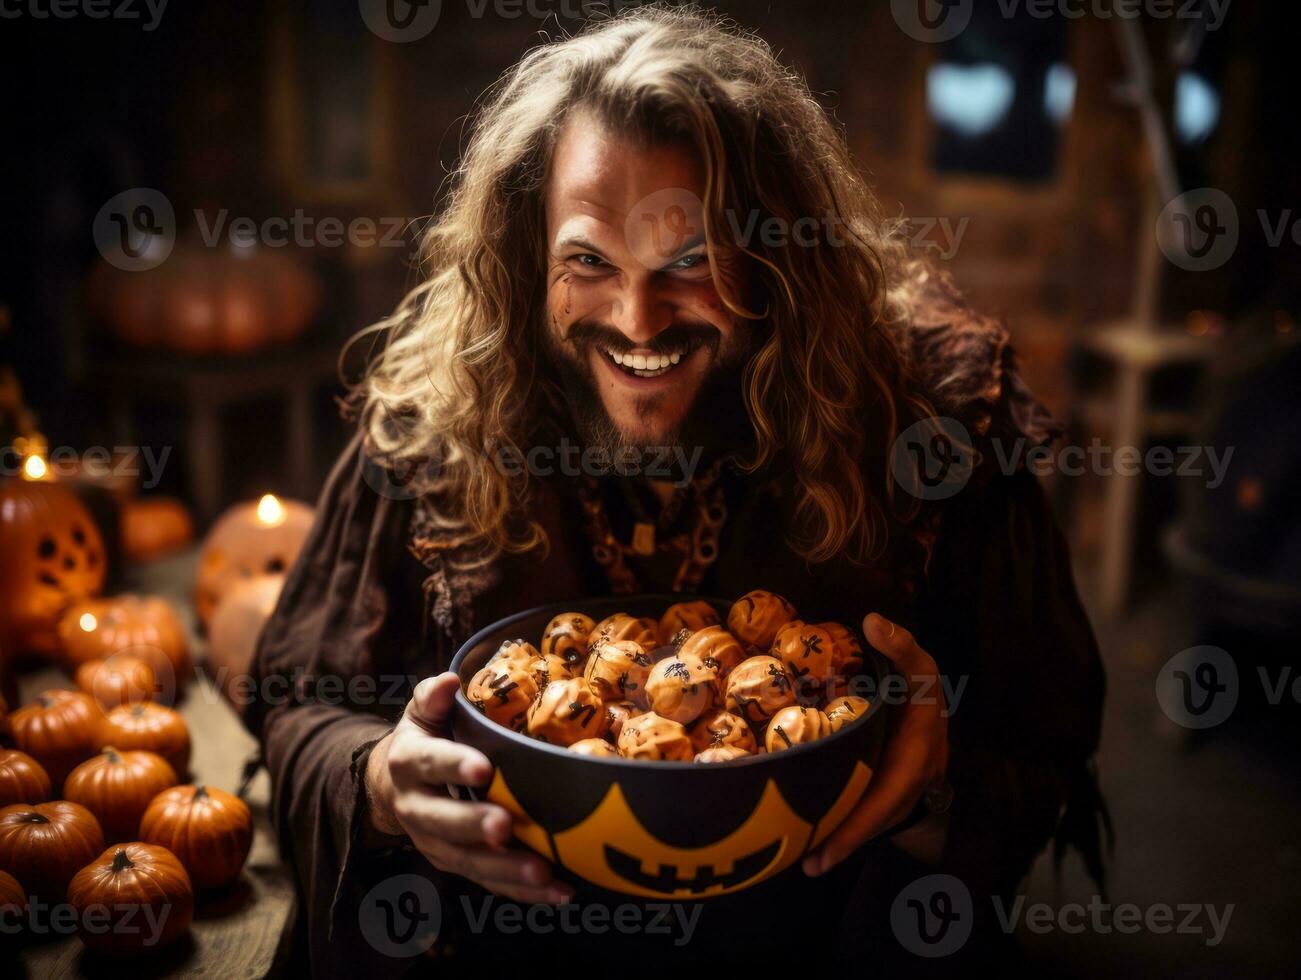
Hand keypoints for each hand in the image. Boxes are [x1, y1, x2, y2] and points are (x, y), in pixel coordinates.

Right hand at [366, 672, 573, 903]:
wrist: (393, 786)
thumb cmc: (424, 739)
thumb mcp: (421, 713)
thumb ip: (431, 697)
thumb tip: (449, 681)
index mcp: (409, 763)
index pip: (430, 763)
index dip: (454, 766)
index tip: (484, 768)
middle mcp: (417, 807)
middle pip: (444, 821)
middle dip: (476, 826)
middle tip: (506, 827)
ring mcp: (435, 842)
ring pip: (467, 861)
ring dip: (506, 870)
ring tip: (544, 873)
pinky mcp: (457, 864)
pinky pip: (489, 881)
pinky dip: (523, 890)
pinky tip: (559, 892)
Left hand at [802, 613, 948, 875]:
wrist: (938, 714)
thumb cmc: (923, 692)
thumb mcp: (921, 667)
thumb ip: (902, 646)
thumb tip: (872, 620)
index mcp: (913, 761)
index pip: (883, 801)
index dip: (856, 828)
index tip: (825, 849)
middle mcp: (906, 785)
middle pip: (872, 822)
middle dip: (842, 844)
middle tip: (805, 863)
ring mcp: (897, 794)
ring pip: (867, 822)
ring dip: (838, 841)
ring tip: (800, 861)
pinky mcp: (883, 794)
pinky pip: (863, 813)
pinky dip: (841, 826)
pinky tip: (809, 840)